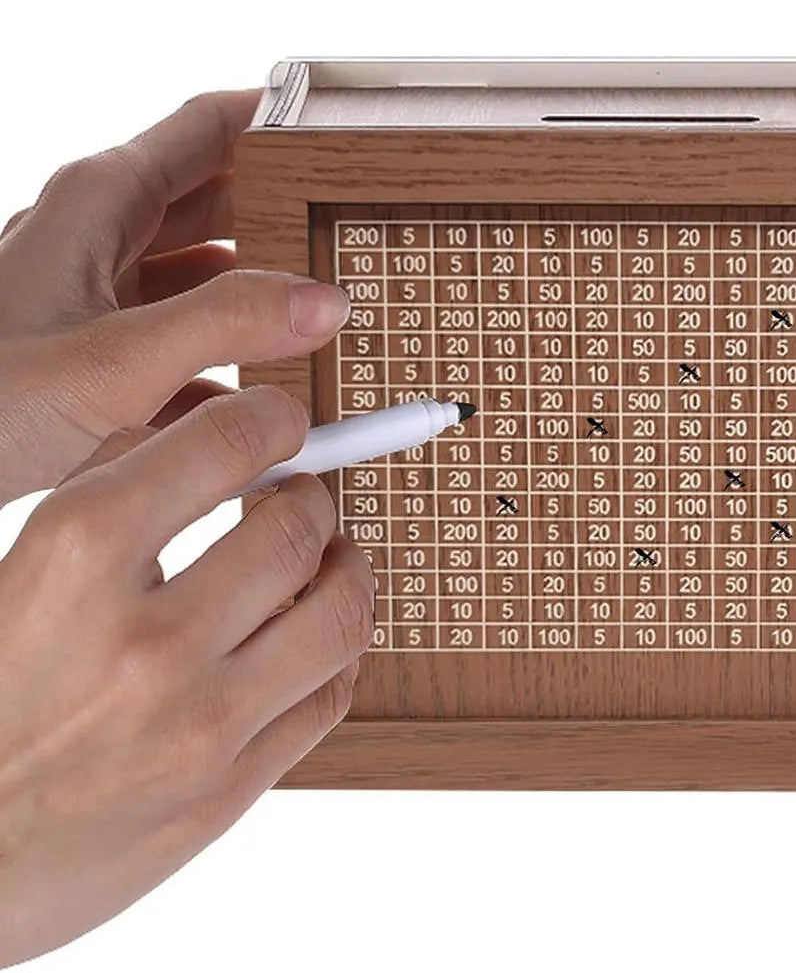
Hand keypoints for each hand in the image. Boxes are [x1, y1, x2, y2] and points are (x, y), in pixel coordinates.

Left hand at [0, 92, 349, 504]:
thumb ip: (227, 323)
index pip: (206, 129)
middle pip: (214, 204)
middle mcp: (96, 239)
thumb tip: (323, 301)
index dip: (276, 122)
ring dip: (258, 298)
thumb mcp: (112, 359)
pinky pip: (178, 341)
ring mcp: (92, 298)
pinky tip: (259, 399)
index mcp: (99, 204)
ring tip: (321, 322)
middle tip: (349, 239)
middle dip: (283, 218)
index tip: (340, 134)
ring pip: (199, 277)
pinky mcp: (91, 355)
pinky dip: (225, 363)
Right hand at [0, 387, 375, 966]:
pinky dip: (337, 652)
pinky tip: (314, 638)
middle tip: (299, 501)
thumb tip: (194, 436)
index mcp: (76, 559)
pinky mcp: (224, 792)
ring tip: (329, 561)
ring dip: (346, 570)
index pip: (223, 445)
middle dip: (309, 499)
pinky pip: (329, 697)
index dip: (271, 419)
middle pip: (297, 527)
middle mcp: (147, 639)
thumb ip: (102, 496)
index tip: (281, 422)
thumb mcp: (13, 572)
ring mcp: (196, 723)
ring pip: (339, 612)